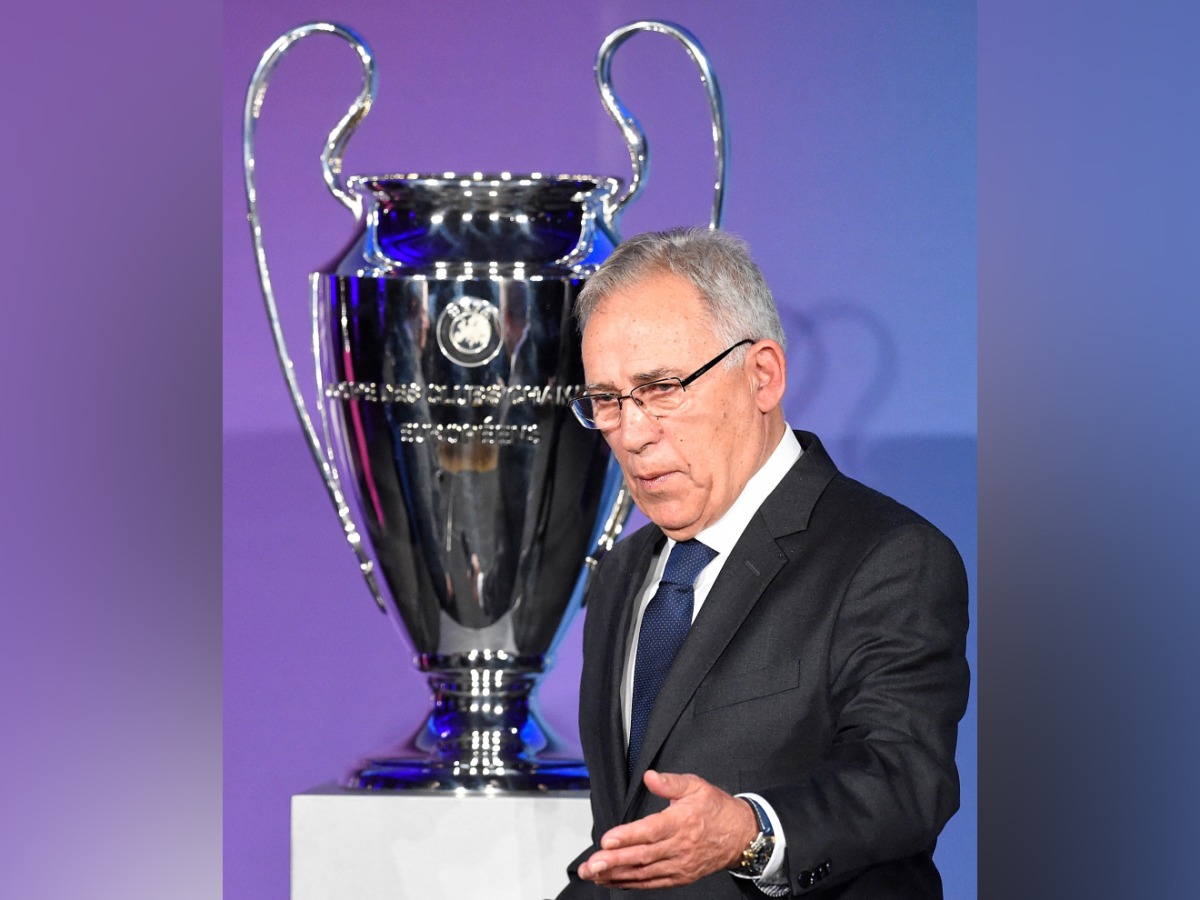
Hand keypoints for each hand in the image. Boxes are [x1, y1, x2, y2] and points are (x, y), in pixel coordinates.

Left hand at [577, 770, 757, 889]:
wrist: (741, 836)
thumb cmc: (716, 809)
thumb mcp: (696, 786)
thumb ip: (670, 782)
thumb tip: (650, 776)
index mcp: (681, 822)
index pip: (650, 831)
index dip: (627, 836)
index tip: (607, 840)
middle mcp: (679, 847)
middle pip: (642, 856)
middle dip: (614, 861)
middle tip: (591, 865)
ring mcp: (679, 865)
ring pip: (643, 873)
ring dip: (616, 875)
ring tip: (593, 874)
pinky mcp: (680, 877)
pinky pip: (652, 883)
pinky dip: (631, 883)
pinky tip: (613, 880)